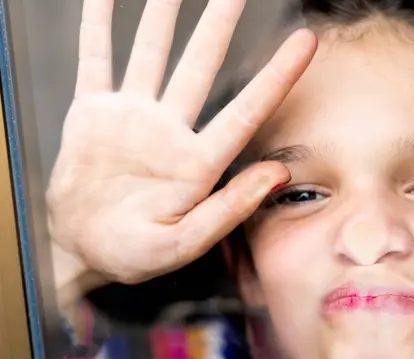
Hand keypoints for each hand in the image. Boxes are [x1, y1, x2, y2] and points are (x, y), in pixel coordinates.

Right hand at [48, 0, 316, 283]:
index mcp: (198, 164)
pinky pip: (95, 60)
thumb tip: (278, 173)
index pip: (245, 110)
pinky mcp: (94, 114)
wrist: (83, 248)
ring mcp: (133, 117)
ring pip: (153, 53)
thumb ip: (228, 210)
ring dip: (163, 14)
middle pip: (201, 66)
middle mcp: (171, 131)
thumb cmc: (133, 255)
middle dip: (219, 24)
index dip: (277, 76)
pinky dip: (96, 27)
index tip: (306, 41)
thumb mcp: (181, 244)